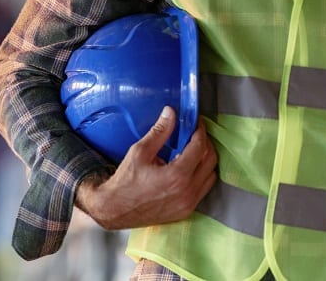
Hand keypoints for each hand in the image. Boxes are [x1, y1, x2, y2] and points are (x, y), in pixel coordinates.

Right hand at [75, 106, 217, 229]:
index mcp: (177, 175)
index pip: (199, 146)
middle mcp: (187, 191)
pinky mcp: (186, 211)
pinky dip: (201, 176)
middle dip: (205, 143)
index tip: (196, 123)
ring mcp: (189, 203)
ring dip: (206, 160)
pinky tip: (188, 169)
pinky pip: (203, 189)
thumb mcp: (139, 152)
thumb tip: (170, 113)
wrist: (115, 210)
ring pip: (211, 176)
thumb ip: (159, 132)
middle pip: (210, 160)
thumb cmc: (125, 182)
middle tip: (195, 134)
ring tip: (193, 151)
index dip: (200, 131)